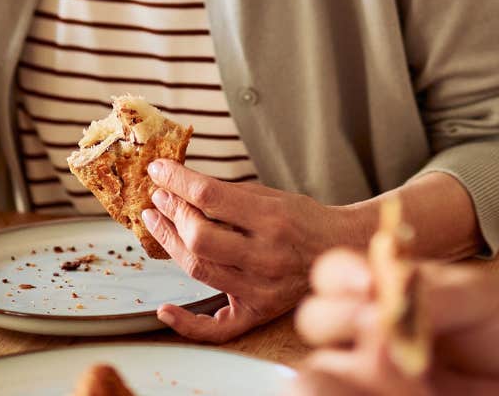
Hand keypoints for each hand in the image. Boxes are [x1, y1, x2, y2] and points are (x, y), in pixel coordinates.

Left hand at [142, 160, 362, 342]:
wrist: (341, 251)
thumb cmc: (304, 220)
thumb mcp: (273, 195)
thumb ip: (229, 194)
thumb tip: (181, 185)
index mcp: (273, 218)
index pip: (210, 197)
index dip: (178, 181)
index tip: (159, 170)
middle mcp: (267, 256)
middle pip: (200, 236)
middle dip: (172, 212)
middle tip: (159, 198)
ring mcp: (262, 289)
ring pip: (200, 270)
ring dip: (170, 244)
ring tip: (158, 222)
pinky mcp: (259, 312)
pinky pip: (218, 328)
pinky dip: (188, 323)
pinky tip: (165, 309)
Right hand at [290, 250, 498, 394]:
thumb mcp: (480, 297)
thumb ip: (435, 296)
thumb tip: (384, 308)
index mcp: (379, 287)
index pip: (332, 274)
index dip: (340, 276)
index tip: (368, 285)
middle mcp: (361, 330)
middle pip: (315, 319)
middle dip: (341, 320)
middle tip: (382, 330)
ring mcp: (366, 373)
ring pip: (325, 370)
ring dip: (355, 370)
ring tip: (410, 378)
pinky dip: (380, 393)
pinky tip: (414, 392)